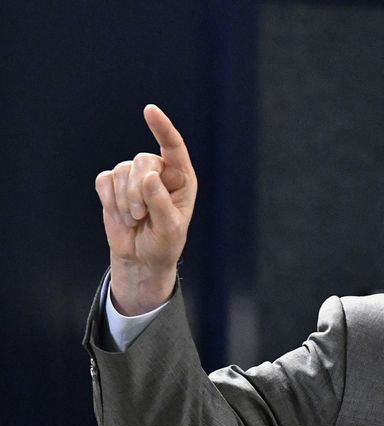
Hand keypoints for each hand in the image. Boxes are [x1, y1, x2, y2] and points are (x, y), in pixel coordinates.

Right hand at [95, 104, 196, 313]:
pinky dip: (110, 201)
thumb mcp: (169, 227)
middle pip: (142, 161)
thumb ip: (160, 202)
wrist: (142, 258)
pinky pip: (104, 181)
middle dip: (138, 191)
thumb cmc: (164, 243)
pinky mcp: (113, 184)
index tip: (149, 110)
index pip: (173, 146)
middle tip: (142, 216)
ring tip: (135, 220)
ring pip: (121, 171)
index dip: (162, 127)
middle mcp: (159, 172)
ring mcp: (134, 176)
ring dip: (125, 201)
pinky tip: (121, 215)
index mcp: (181, 178)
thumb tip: (148, 176)